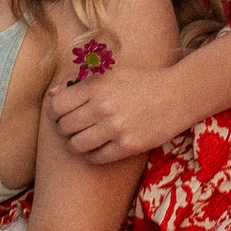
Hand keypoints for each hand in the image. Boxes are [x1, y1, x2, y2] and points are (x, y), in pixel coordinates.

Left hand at [47, 63, 189, 164]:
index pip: (57, 105)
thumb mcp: (111, 73)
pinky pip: (95, 157)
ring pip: (76, 145)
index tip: (59, 115)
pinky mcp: (127, 146)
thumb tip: (53, 94)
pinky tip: (98, 148)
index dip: (54, 112)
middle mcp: (103, 107)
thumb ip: (81, 83)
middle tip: (73, 128)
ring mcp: (115, 128)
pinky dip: (92, 155)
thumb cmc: (141, 83)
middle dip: (64, 129)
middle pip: (64, 127)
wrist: (177, 95)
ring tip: (83, 140)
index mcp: (97, 85)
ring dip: (75, 144)